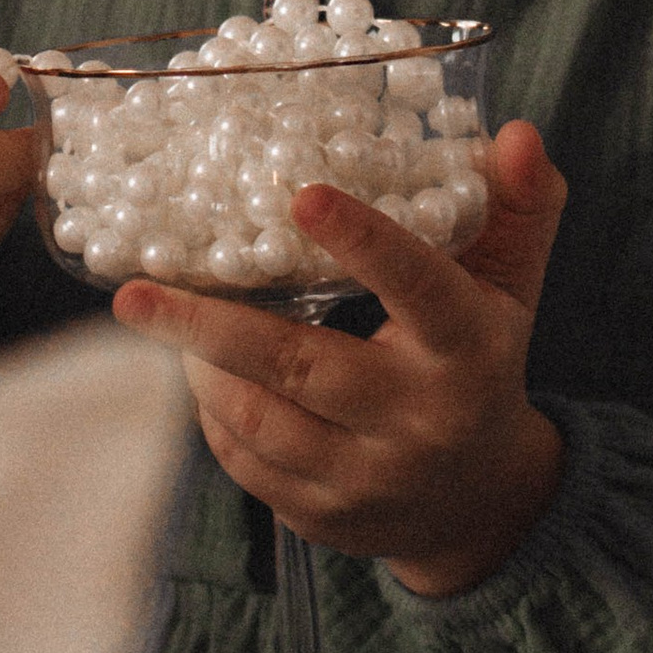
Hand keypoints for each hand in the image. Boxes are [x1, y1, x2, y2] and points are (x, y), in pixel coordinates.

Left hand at [109, 120, 568, 599]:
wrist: (482, 502)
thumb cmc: (482, 362)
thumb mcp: (509, 287)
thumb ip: (517, 209)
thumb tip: (518, 134)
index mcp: (467, 351)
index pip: (420, 289)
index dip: (364, 241)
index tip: (303, 193)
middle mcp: (418, 420)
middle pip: (302, 364)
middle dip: (209, 325)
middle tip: (134, 290)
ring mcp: (368, 479)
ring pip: (259, 419)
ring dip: (200, 364)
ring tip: (157, 313)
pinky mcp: (324, 518)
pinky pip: (246, 462)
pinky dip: (213, 412)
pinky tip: (199, 368)